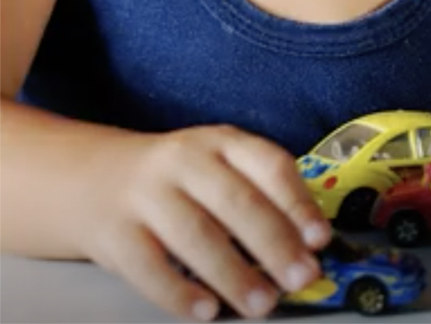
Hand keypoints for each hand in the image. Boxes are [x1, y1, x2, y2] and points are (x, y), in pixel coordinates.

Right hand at [75, 125, 331, 320]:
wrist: (91, 180)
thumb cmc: (180, 182)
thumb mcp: (221, 169)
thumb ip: (261, 197)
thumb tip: (308, 246)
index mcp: (223, 142)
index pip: (269, 165)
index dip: (298, 203)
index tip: (320, 239)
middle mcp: (185, 160)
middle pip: (236, 202)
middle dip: (275, 244)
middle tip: (303, 278)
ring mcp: (145, 194)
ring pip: (195, 235)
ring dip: (234, 274)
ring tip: (263, 304)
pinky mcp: (113, 232)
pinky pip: (148, 266)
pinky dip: (179, 292)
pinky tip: (206, 311)